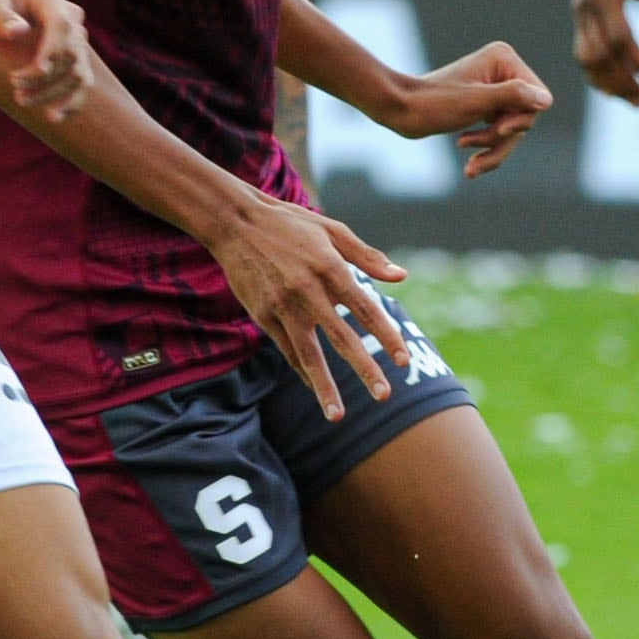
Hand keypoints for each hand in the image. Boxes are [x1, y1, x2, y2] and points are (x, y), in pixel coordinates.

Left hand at [0, 0, 91, 121]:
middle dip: (44, 77)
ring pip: (78, 74)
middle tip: (14, 84)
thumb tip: (18, 31)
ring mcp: (75, 39)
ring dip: (53, 94)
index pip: (62, 26)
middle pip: (71, 54)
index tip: (36, 72)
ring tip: (21, 100)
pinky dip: (71, 103)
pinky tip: (54, 117)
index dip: (53, 51)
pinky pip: (80, 84)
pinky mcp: (73, 60)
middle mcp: (70, 18)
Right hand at [202, 191, 411, 420]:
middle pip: (342, 337)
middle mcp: (308, 290)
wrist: (235, 222)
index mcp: (330, 267)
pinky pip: (287, 349)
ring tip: (337, 416)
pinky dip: (303, 370)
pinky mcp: (263, 316)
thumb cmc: (290, 224)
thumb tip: (402, 277)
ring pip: (308, 354)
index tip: (403, 360)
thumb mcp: (332, 230)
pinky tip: (316, 387)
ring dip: (324, 387)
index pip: (366, 308)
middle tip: (384, 395)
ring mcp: (283, 306)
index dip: (386, 335)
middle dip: (364, 369)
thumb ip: (368, 256)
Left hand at [385, 42, 552, 176]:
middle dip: (502, 140)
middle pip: (524, 116)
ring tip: (471, 167)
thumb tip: (547, 100)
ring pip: (512, 128)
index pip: (537, 98)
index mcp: (504, 59)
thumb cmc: (434, 103)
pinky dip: (486, 146)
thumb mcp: (477, 102)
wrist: (400, 110)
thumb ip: (514, 96)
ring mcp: (495, 87)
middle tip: (475, 153)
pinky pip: (499, 131)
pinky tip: (468, 158)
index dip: (521, 120)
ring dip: (493, 149)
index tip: (498, 132)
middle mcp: (503, 69)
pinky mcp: (485, 103)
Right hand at [572, 0, 638, 106]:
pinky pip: (584, 53)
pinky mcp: (580, 18)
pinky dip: (599, 74)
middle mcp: (585, 7)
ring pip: (587, 60)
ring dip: (611, 84)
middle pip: (600, 56)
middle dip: (625, 84)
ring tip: (638, 102)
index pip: (620, 39)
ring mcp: (579, 13)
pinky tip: (619, 88)